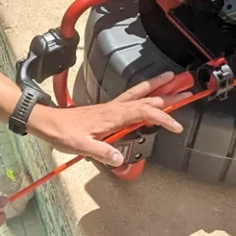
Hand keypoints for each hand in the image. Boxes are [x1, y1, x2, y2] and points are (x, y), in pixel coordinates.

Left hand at [28, 72, 189, 166]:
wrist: (47, 122)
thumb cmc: (63, 132)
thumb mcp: (80, 146)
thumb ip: (100, 151)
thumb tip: (117, 158)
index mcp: (112, 115)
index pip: (144, 112)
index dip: (162, 117)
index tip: (176, 126)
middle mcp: (114, 108)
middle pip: (146, 97)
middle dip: (167, 93)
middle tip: (187, 88)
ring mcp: (111, 107)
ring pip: (139, 93)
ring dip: (156, 86)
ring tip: (172, 78)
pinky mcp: (107, 110)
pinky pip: (131, 98)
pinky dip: (144, 94)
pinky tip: (148, 95)